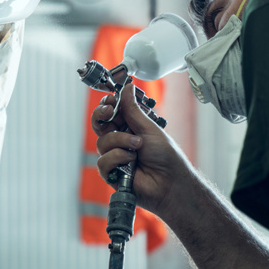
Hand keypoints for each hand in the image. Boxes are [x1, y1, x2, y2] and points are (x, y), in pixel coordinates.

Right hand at [91, 84, 193, 219]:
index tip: (111, 100)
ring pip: (102, 142)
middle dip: (102, 115)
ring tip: (137, 147)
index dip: (107, 104)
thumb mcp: (149, 128)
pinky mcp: (111, 173)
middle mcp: (119, 140)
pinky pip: (103, 161)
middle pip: (99, 124)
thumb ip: (133, 109)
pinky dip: (118, 159)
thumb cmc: (165, 156)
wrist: (170, 182)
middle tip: (109, 111)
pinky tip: (131, 163)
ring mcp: (114, 156)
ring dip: (121, 142)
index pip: (109, 112)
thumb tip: (127, 87)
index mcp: (128, 127)